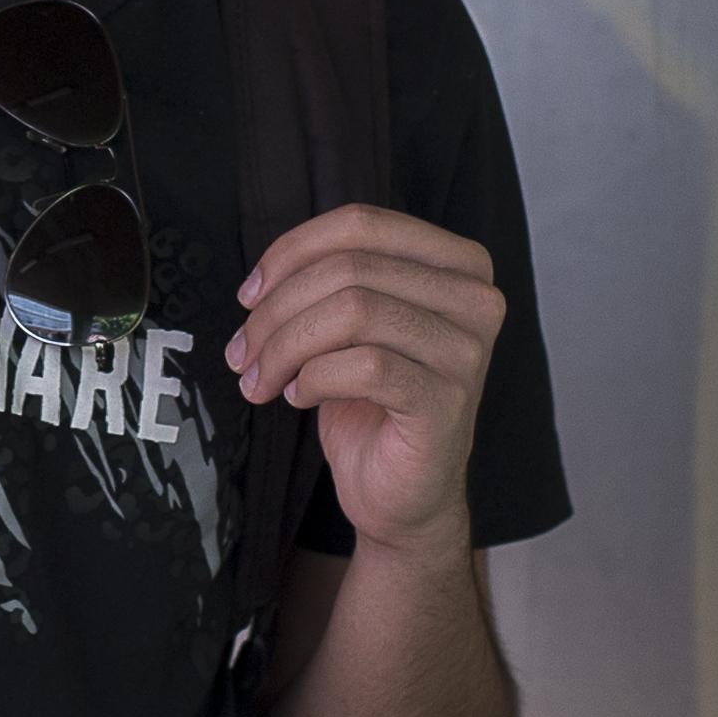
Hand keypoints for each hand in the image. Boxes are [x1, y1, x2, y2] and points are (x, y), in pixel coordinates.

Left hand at [227, 205, 503, 557]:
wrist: (403, 494)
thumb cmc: (373, 404)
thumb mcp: (350, 326)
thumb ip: (327, 283)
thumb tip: (261, 280)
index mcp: (457, 264)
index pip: (363, 223)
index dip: (292, 252)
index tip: (248, 295)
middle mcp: (475, 299)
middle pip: (351, 269)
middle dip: (278, 310)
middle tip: (242, 351)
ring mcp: (467, 352)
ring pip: (353, 312)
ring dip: (285, 346)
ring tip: (261, 378)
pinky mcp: (449, 402)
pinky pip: (364, 367)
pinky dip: (314, 379)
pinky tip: (298, 397)